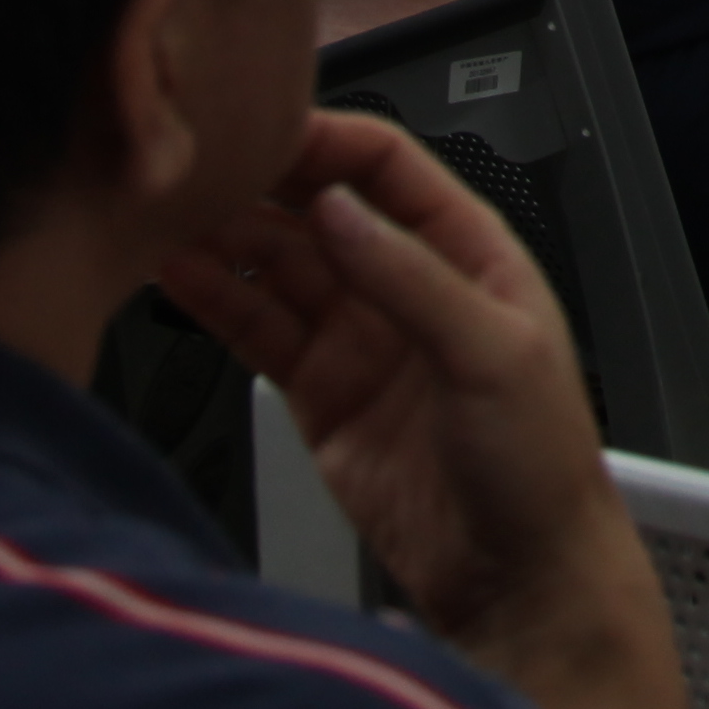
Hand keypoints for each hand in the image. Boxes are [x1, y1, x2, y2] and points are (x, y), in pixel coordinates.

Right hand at [159, 114, 686, 708]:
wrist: (518, 576)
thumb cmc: (542, 462)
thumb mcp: (493, 354)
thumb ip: (412, 279)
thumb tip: (341, 212)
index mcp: (469, 252)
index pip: (389, 167)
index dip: (327, 144)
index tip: (267, 131)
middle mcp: (406, 284)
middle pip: (319, 210)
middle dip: (258, 186)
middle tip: (194, 172)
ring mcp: (357, 338)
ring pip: (277, 267)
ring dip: (223, 239)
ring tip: (166, 217)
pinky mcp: (317, 393)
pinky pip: (258, 331)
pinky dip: (214, 302)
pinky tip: (176, 275)